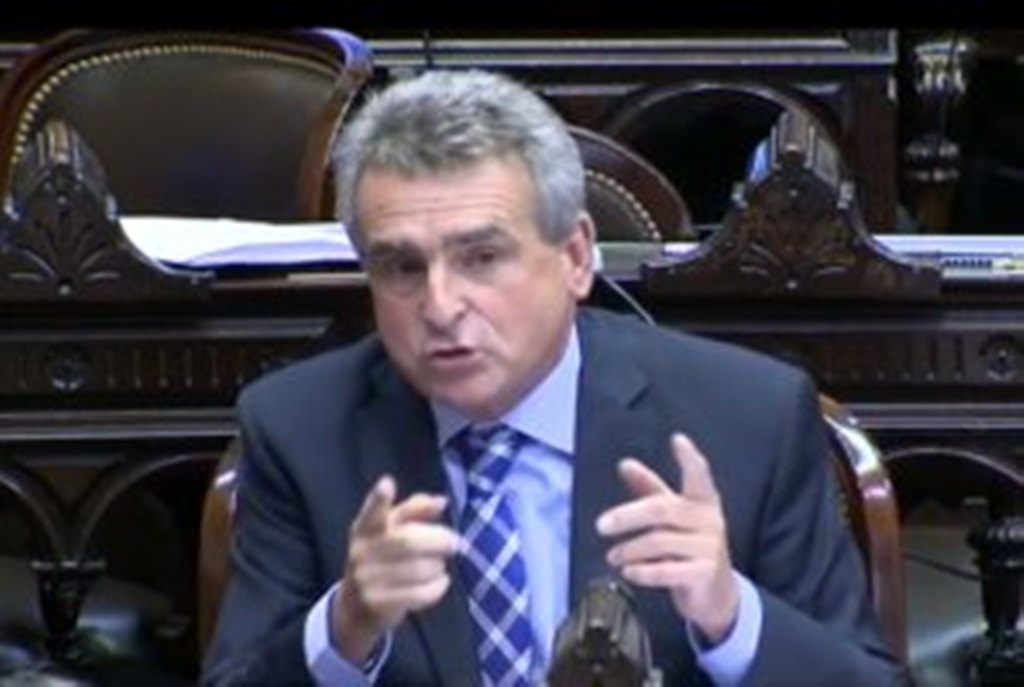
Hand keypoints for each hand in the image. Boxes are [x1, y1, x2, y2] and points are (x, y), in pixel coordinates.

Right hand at [332, 475, 459, 662]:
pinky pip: (418, 593)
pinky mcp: (377, 603)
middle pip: (408, 541)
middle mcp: (361, 552)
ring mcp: (366, 579)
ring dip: (438, 565)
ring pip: (417, 569)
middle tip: (456, 542)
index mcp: (364, 530)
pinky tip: (441, 581)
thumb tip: (441, 501)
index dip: (379, 499)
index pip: (372, 512)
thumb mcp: (390, 532)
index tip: (387, 484)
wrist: (355, 610)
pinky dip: (437, 586)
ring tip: (441, 564)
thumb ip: (414, 511)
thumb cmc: (381, 561)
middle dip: (439, 540)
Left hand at [596, 433, 739, 644]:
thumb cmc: (690, 546)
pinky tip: (628, 571)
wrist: (717, 594)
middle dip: (627, 515)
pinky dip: (643, 571)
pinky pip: (667, 570)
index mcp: (703, 501)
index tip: (678, 440)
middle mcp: (709, 520)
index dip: (689, 458)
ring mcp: (709, 547)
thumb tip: (625, 464)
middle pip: (662, 509)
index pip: (699, 475)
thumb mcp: (672, 517)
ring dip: (629, 549)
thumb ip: (650, 490)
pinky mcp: (704, 574)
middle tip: (601, 525)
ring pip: (659, 541)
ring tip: (612, 556)